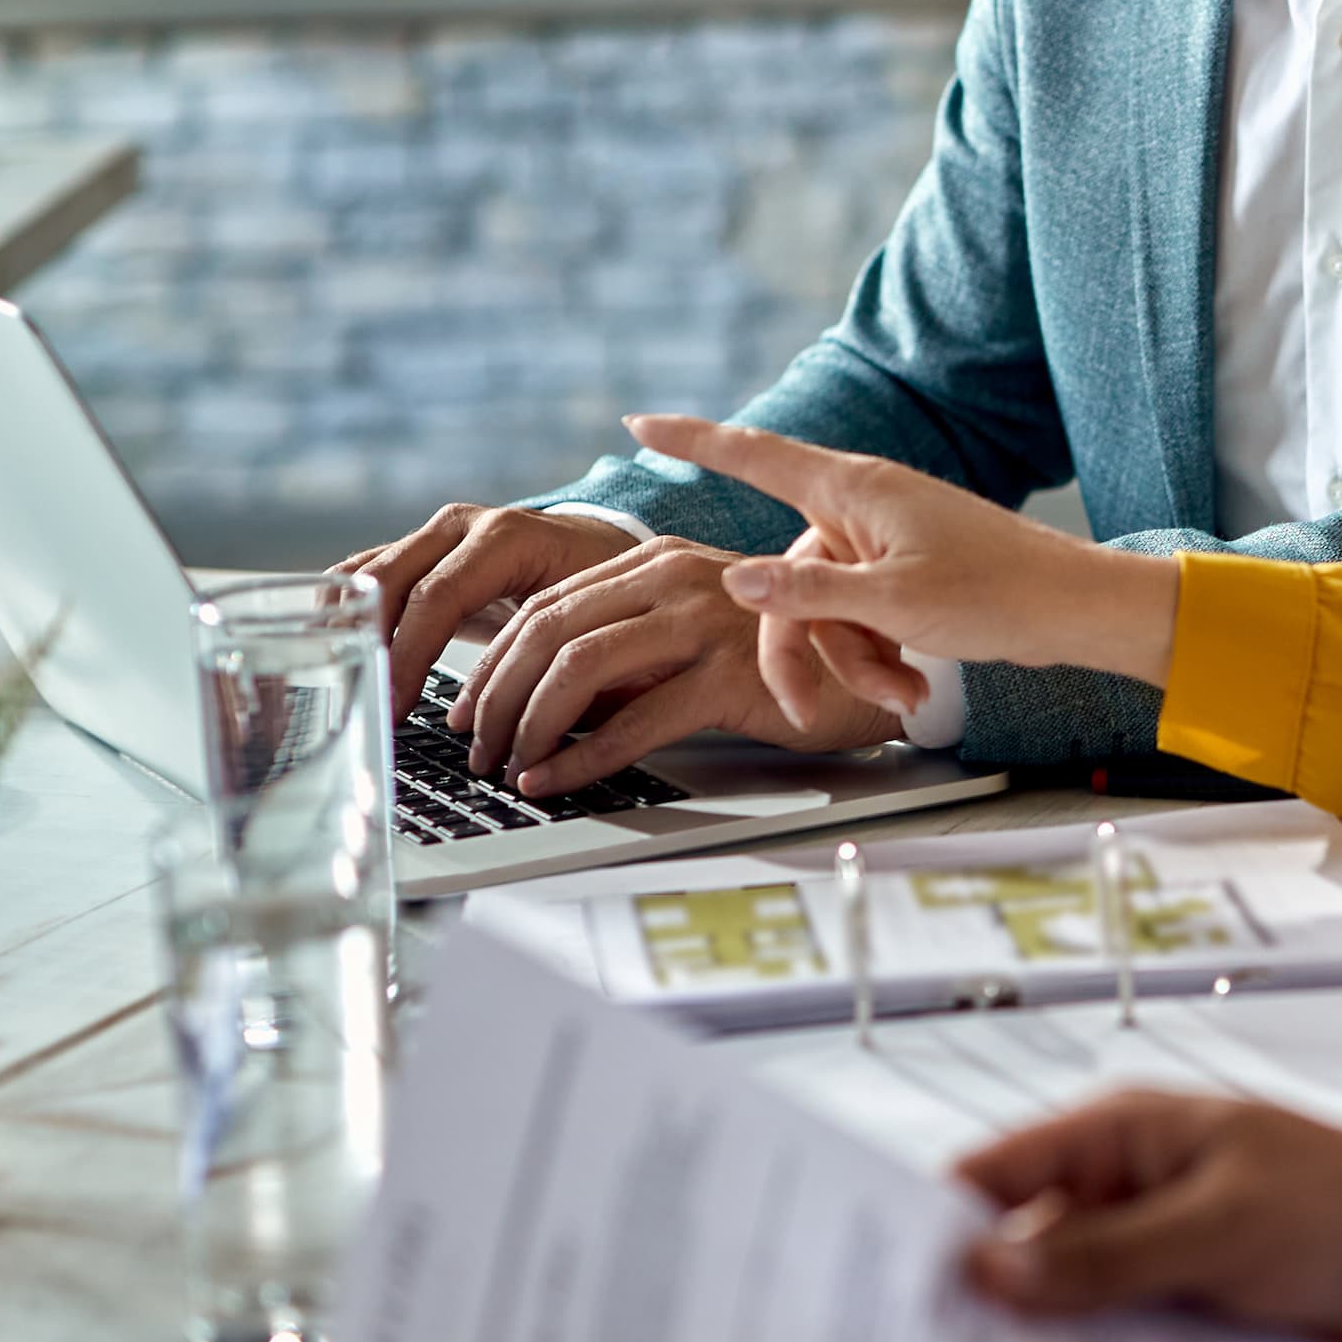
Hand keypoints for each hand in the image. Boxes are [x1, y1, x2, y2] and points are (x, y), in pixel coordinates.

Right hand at [335, 502, 637, 716]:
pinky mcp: (418, 551)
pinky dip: (346, 611)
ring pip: (366, 574)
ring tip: (346, 687)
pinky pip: (366, 574)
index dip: (410, 657)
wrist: (598, 545)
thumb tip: (530, 737)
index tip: (396, 709)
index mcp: (504, 538)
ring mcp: (434, 534)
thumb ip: (554, 665)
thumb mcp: (588, 621)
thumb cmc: (598, 589)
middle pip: (389, 582)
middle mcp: (461, 526)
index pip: (437, 597)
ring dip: (348, 630)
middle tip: (363, 707)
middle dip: (371, 648)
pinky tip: (340, 655)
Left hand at [442, 528, 902, 795]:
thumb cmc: (776, 661)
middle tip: (475, 748)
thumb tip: (536, 701)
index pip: (546, 604)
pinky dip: (579, 759)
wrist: (874, 673)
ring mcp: (704, 623)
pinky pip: (633, 722)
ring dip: (528, 726)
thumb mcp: (688, 635)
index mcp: (656, 560)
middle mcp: (676, 578)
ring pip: (579, 668)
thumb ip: (626, 649)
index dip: (493, 661)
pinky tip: (553, 781)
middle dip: (496, 697)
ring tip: (508, 767)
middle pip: (549, 631)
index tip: (466, 709)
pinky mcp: (730, 675)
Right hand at [627, 416, 1183, 723]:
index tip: (639, 421)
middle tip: (803, 709)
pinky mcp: (903, 577)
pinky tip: (911, 689)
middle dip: (798, 649)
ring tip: (901, 694)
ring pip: (822, 611)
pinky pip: (859, 620)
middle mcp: (861, 509)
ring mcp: (881, 545)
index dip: (692, 438)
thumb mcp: (890, 602)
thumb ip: (807, 594)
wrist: (1073, 611)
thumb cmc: (996, 593)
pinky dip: (876, 658)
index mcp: (854, 490)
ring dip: (850, 663)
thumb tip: (731, 581)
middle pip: (784, 579)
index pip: (754, 455)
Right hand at [954, 1093, 1341, 1341]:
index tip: (891, 1291)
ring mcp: (1153, 1259)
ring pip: (1067, 1312)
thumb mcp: (1220, 1227)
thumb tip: (994, 1270)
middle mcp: (1125, 1195)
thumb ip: (1107, 1255)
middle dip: (985, 1306)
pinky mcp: (1184, 1314)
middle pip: (1021, 1253)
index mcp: (1121, 1138)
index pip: (998, 1175)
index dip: (939, 1228)